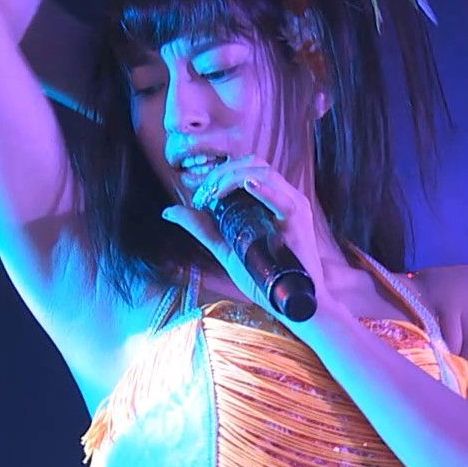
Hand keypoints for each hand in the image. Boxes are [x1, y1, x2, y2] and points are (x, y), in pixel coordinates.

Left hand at [161, 155, 329, 320]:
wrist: (292, 303)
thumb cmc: (264, 277)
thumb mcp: (225, 248)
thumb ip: (201, 228)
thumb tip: (169, 211)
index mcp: (269, 198)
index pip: (244, 167)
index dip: (218, 172)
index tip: (200, 194)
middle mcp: (282, 196)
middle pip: (252, 164)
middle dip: (222, 173)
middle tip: (203, 195)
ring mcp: (292, 206)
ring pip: (264, 173)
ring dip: (234, 178)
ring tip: (215, 194)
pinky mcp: (298, 222)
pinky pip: (283, 199)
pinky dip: (264, 190)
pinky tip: (247, 187)